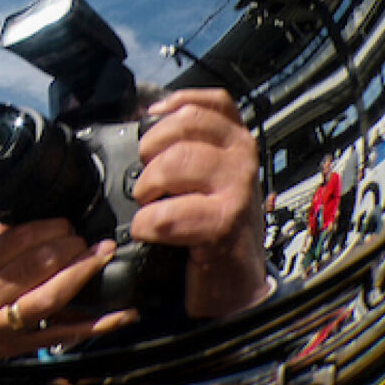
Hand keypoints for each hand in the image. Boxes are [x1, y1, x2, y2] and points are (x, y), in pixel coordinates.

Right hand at [0, 220, 135, 361]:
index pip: (7, 247)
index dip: (39, 231)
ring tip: (100, 255)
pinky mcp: (29, 346)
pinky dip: (98, 324)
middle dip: (62, 249)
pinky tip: (122, 313)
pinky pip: (67, 334)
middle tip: (84, 236)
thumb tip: (24, 219)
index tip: (61, 222)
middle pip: (29, 270)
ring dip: (77, 274)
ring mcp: (10, 326)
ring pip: (47, 299)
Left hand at [131, 90, 268, 318]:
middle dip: (152, 147)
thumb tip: (140, 115)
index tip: (152, 116)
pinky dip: (149, 223)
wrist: (234, 282)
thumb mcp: (203, 176)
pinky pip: (170, 213)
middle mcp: (243, 161)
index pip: (216, 102)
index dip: (179, 103)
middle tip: (149, 178)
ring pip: (176, 162)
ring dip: (149, 185)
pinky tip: (151, 231)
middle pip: (186, 123)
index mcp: (236, 144)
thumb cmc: (210, 225)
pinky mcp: (226, 225)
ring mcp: (239, 191)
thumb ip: (184, 144)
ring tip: (150, 204)